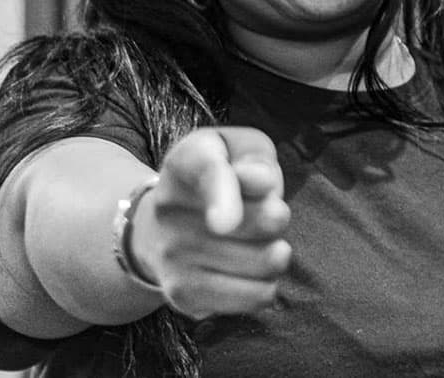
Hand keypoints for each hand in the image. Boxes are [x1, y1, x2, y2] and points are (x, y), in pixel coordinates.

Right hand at [131, 127, 290, 318]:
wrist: (164, 224)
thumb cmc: (222, 177)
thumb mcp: (239, 148)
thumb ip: (255, 157)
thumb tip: (262, 183)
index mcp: (186, 160)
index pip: (207, 170)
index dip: (222, 194)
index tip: (226, 222)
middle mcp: (170, 209)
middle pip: (259, 221)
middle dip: (279, 215)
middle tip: (267, 211)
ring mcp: (172, 256)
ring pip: (265, 261)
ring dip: (276, 251)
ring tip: (258, 240)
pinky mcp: (184, 295)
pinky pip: (256, 296)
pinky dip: (267, 283)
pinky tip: (251, 269)